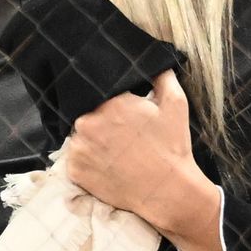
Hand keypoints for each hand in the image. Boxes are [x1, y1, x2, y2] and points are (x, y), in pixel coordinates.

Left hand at [61, 72, 222, 250]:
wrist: (167, 190)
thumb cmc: (172, 146)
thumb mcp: (176, 103)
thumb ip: (161, 75)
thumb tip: (153, 60)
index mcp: (110, 102)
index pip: (101, 93)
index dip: (111, 103)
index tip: (123, 115)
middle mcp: (88, 122)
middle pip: (87, 114)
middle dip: (101, 121)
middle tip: (120, 135)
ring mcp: (78, 148)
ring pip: (80, 136)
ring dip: (92, 141)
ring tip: (113, 152)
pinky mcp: (74, 170)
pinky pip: (75, 159)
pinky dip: (87, 161)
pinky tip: (106, 165)